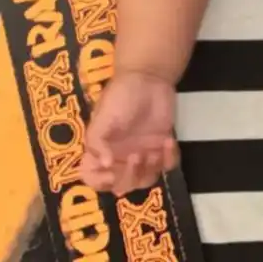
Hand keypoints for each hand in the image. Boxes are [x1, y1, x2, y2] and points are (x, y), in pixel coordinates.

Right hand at [80, 70, 179, 194]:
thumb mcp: (103, 116)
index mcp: (101, 150)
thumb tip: (105, 164)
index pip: (92, 177)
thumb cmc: (121, 96)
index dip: (99, 182)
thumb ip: (97, 141)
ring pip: (145, 180)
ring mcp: (142, 153)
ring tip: (153, 149)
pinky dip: (169, 159)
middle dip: (130, 177)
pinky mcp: (162, 147)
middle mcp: (120, 157)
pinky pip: (167, 166)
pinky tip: (168, 141)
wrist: (149, 77)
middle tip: (136, 155)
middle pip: (121, 185)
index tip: (111, 173)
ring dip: (150, 170)